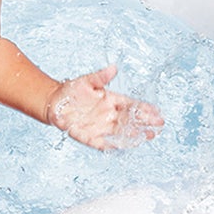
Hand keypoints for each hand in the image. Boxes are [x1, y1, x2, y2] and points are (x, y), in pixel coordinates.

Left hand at [48, 65, 163, 151]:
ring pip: (120, 132)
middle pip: (129, 120)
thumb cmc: (73, 90)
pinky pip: (101, 142)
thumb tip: (114, 67)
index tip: (157, 112)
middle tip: (158, 126)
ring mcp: (100, 126)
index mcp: (111, 100)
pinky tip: (121, 146)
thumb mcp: (88, 80)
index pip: (131, 105)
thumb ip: (101, 76)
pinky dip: (110, 144)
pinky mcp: (88, 135)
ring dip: (133, 134)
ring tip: (147, 136)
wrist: (55, 101)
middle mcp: (109, 115)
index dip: (144, 109)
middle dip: (144, 123)